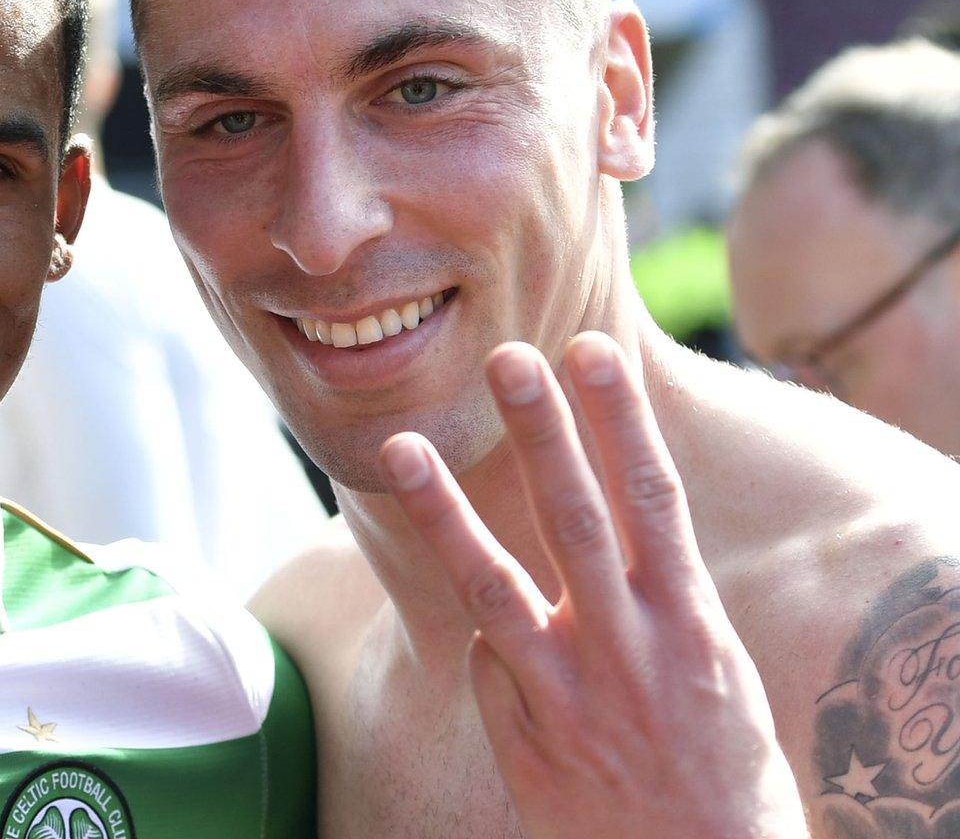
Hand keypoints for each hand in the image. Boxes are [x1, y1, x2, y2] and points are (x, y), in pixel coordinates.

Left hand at [378, 333, 806, 838]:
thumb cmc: (719, 769)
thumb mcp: (715, 670)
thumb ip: (659, 600)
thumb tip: (610, 532)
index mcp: (692, 623)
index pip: (652, 499)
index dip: (620, 420)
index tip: (592, 350)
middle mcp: (632, 648)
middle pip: (576, 519)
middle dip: (543, 433)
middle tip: (509, 355)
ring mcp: (571, 691)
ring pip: (493, 581)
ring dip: (441, 507)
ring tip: (398, 445)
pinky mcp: (526, 733)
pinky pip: (492, 660)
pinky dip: (495, 643)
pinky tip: (514, 657)